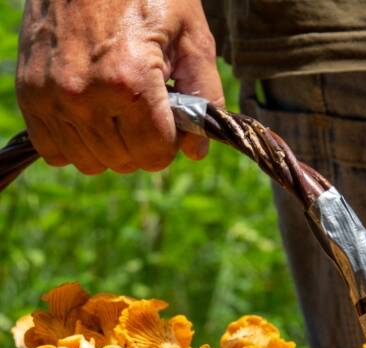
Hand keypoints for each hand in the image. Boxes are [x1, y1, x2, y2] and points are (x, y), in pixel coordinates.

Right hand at [17, 0, 224, 174]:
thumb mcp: (193, 37)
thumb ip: (205, 96)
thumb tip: (197, 150)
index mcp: (129, 81)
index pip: (155, 153)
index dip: (172, 142)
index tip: (172, 119)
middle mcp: (84, 94)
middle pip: (125, 160)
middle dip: (144, 143)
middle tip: (145, 107)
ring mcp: (51, 95)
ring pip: (90, 161)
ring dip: (111, 146)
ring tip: (119, 108)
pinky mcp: (29, 92)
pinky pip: (52, 148)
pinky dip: (75, 142)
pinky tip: (92, 117)